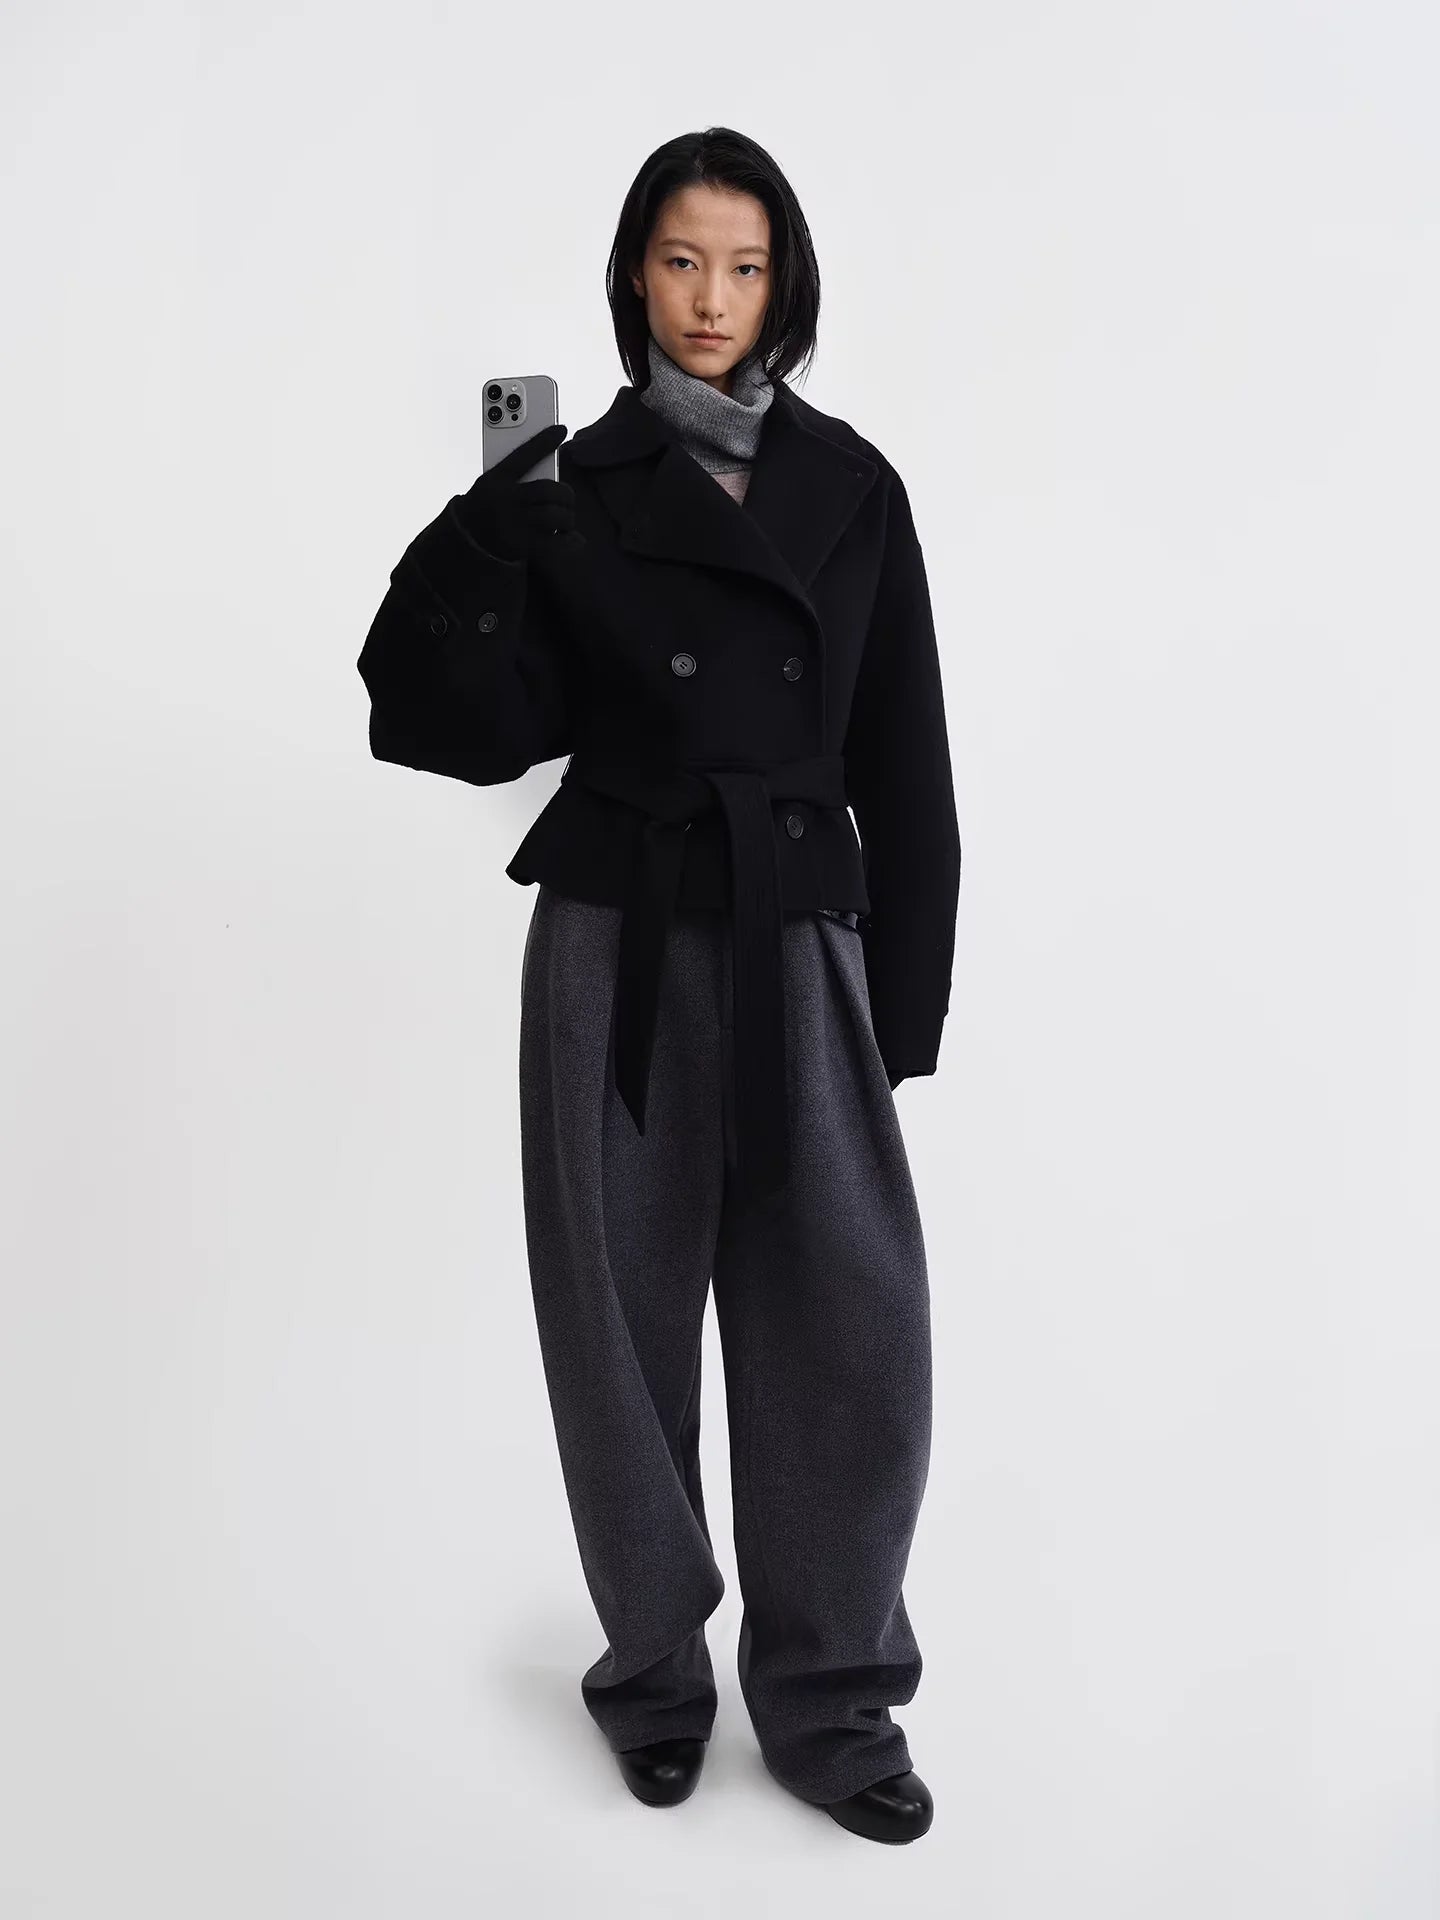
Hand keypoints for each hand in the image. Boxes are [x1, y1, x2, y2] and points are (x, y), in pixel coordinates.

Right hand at [456, 421, 583, 560]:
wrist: (465, 537)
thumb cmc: (484, 505)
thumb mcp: (491, 483)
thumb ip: (516, 475)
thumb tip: (550, 471)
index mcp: (496, 480)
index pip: (523, 455)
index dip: (544, 441)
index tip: (561, 429)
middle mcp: (505, 501)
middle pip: (546, 490)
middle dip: (565, 494)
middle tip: (567, 499)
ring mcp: (513, 524)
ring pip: (553, 516)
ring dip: (567, 517)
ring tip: (566, 519)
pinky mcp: (521, 546)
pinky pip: (553, 543)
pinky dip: (568, 541)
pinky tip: (572, 538)